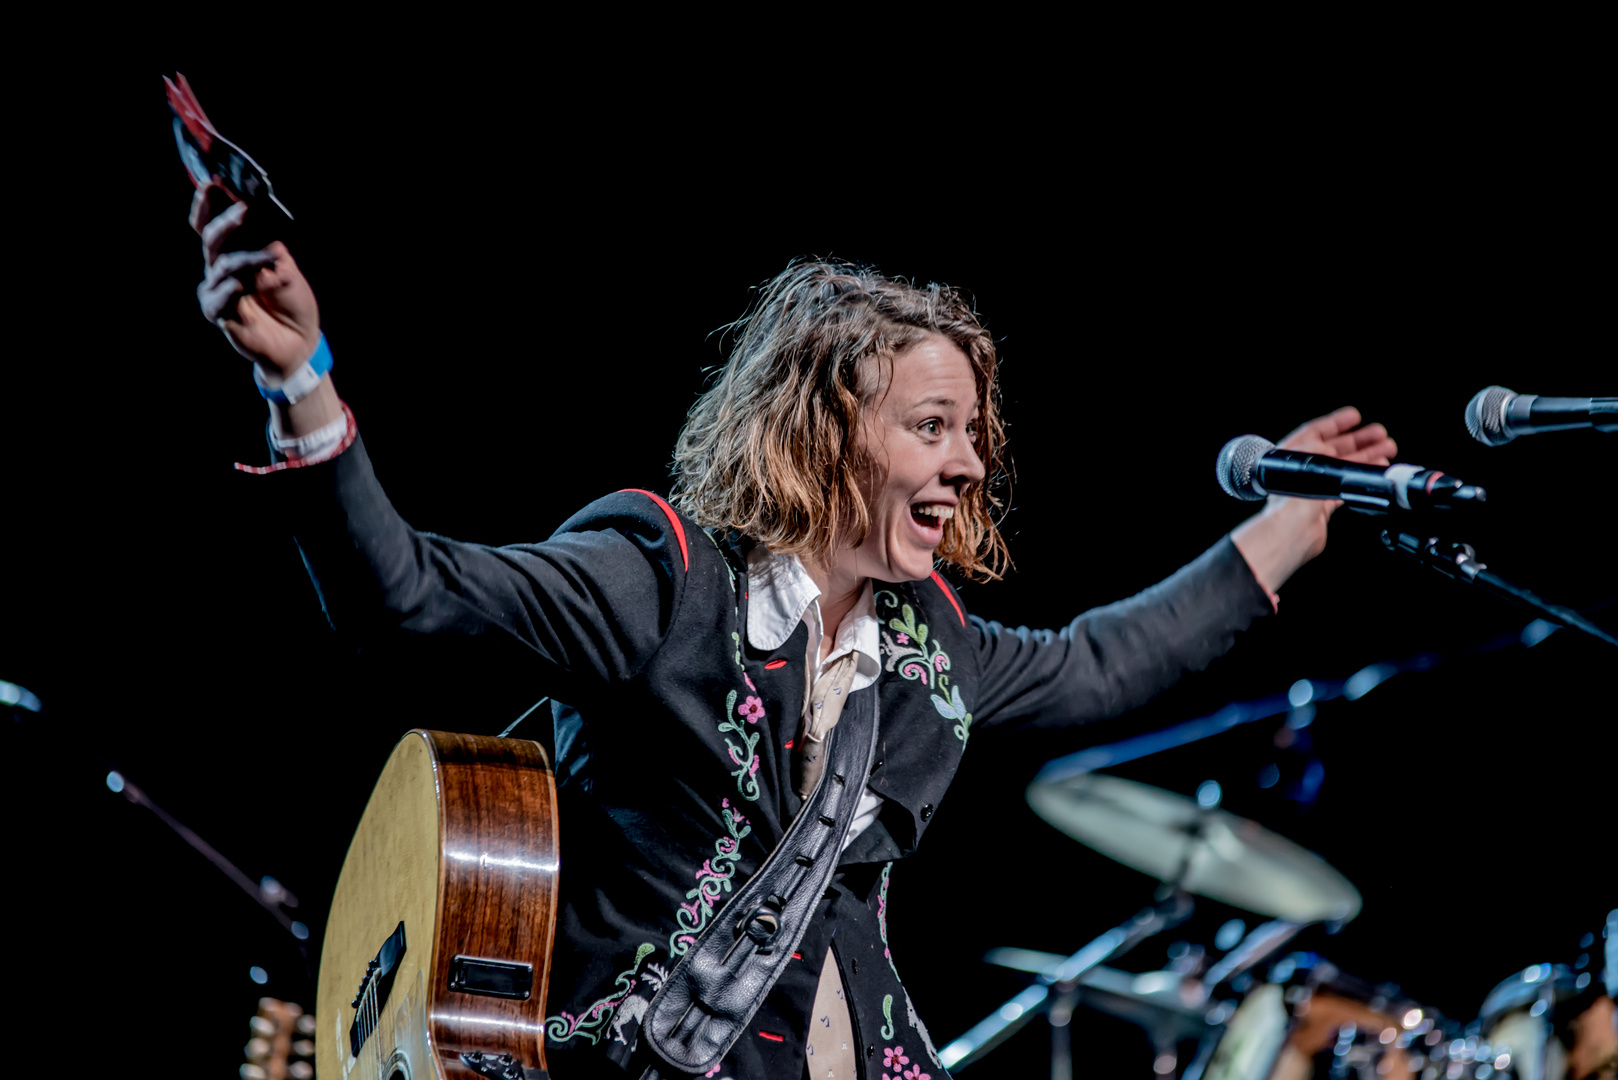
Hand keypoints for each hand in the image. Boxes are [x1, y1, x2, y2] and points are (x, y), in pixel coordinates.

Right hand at [192, 184, 319, 375]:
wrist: (300, 340)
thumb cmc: (292, 302)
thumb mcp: (286, 267)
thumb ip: (271, 246)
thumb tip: (260, 221)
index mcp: (235, 254)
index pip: (213, 225)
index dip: (209, 204)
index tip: (213, 183)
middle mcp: (221, 270)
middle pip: (211, 240)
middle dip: (226, 221)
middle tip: (243, 209)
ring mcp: (219, 292)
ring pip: (222, 266)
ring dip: (248, 260)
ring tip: (272, 260)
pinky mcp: (220, 315)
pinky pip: (218, 299)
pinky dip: (231, 290)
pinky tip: (240, 284)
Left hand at [1231, 406, 1397, 593]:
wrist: (1291, 531)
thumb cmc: (1291, 496)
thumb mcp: (1310, 461)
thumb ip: (1324, 451)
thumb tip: (1337, 449)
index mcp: (1291, 454)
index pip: (1315, 432)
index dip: (1336, 422)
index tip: (1354, 416)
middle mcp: (1301, 470)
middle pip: (1334, 448)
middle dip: (1359, 440)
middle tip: (1380, 433)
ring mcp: (1312, 487)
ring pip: (1343, 467)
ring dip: (1366, 456)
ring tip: (1387, 448)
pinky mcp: (1322, 504)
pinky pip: (1346, 485)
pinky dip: (1362, 476)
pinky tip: (1377, 469)